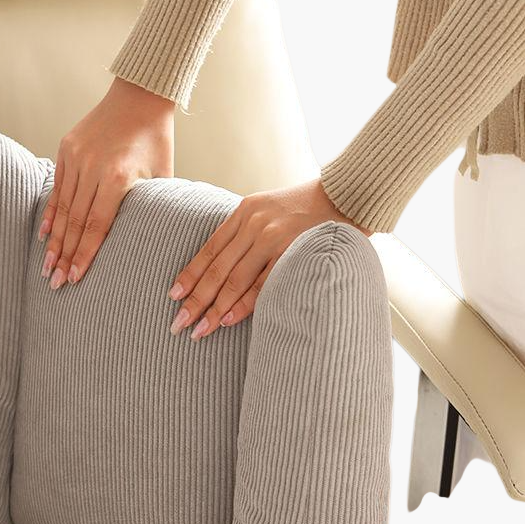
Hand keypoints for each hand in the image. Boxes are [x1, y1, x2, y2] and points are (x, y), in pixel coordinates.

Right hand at [40, 77, 174, 287]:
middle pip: (75, 222)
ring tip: (48, 266)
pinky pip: (57, 188)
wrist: (140, 96)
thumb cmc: (155, 140)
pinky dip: (51, 213)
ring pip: (62, 208)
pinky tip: (44, 235)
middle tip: (55, 282)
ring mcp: (77, 157)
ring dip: (54, 240)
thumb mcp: (161, 175)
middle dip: (64, 256)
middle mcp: (93, 168)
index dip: (84, 255)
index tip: (75, 278)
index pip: (97, 226)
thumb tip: (149, 239)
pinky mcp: (66, 148)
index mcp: (119, 177)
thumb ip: (150, 206)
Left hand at [168, 178, 371, 338]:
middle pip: (216, 269)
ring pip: (235, 280)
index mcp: (244, 212)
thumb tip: (225, 268)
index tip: (173, 296)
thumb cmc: (310, 209)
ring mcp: (273, 237)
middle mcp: (254, 224)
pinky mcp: (293, 251)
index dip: (190, 275)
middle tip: (177, 324)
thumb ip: (248, 233)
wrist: (351, 193)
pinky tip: (227, 320)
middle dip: (194, 299)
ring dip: (214, 308)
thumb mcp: (270, 211)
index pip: (209, 250)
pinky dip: (243, 304)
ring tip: (198, 330)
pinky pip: (262, 284)